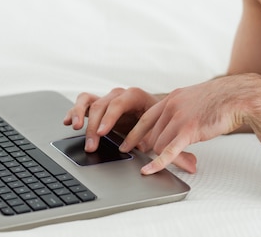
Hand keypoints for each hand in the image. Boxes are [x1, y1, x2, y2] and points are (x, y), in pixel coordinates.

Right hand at [63, 87, 197, 172]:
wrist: (156, 113)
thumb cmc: (161, 122)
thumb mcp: (168, 133)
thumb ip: (177, 149)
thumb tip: (191, 165)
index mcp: (136, 96)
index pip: (120, 102)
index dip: (110, 117)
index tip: (103, 133)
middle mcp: (119, 95)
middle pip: (102, 104)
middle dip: (95, 125)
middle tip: (93, 143)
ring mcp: (107, 99)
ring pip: (89, 101)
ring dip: (81, 114)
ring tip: (76, 128)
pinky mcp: (97, 106)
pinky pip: (83, 103)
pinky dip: (75, 111)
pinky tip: (69, 122)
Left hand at [120, 75, 260, 174]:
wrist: (240, 97)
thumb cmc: (224, 99)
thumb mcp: (196, 100)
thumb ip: (184, 110)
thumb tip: (178, 126)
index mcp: (173, 98)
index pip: (146, 117)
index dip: (136, 133)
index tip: (128, 143)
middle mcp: (172, 106)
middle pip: (152, 134)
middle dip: (150, 150)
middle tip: (148, 160)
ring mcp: (179, 117)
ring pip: (159, 144)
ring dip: (164, 158)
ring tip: (181, 164)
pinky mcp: (188, 130)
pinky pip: (168, 151)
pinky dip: (156, 163)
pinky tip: (148, 171)